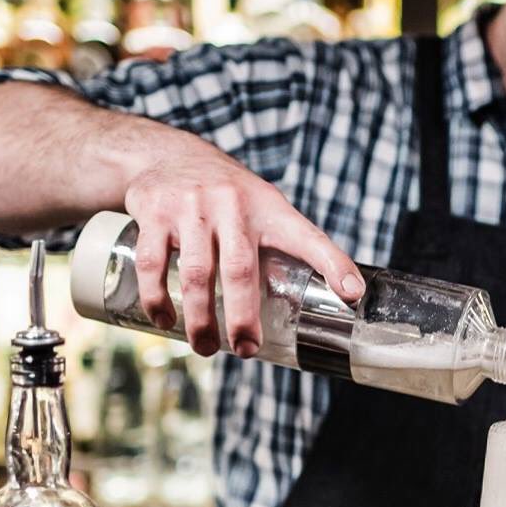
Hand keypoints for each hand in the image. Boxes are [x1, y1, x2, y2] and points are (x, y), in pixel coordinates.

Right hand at [119, 122, 363, 357]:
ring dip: (200, 319)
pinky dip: (157, 298)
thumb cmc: (229, 196)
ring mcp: (190, 207)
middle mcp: (232, 204)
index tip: (352, 295)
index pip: (308, 236)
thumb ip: (291, 247)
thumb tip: (337, 298)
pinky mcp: (154, 211)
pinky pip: (153, 264)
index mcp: (269, 208)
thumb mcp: (265, 208)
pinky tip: (164, 321)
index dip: (334, 264)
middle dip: (244, 317)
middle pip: (241, 269)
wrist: (169, 155)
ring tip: (204, 347)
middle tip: (247, 351)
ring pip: (195, 273)